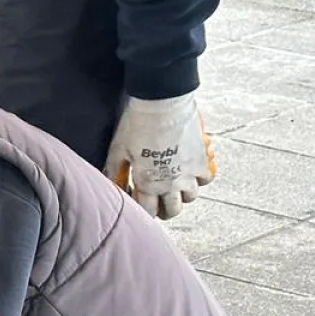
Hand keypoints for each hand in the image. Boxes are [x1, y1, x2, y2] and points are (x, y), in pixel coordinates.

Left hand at [105, 93, 216, 219]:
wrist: (163, 103)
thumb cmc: (137, 124)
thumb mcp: (118, 149)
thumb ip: (112, 170)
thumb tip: (108, 183)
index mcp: (148, 183)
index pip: (148, 212)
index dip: (143, 212)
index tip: (139, 203)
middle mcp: (171, 184)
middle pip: (172, 211)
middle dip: (163, 209)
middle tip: (157, 201)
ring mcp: (189, 173)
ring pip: (190, 198)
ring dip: (182, 195)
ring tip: (173, 186)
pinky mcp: (202, 160)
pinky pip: (206, 179)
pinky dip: (200, 179)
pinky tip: (190, 171)